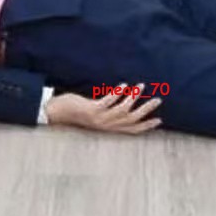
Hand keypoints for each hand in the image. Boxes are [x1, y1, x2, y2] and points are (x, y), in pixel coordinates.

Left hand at [45, 84, 161, 134]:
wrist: (56, 113)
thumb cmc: (75, 112)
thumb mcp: (94, 115)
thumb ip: (106, 112)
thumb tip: (118, 104)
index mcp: (108, 128)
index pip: (131, 130)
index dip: (146, 126)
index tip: (159, 120)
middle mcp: (106, 125)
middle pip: (131, 119)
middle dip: (146, 110)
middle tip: (158, 100)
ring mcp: (99, 118)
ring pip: (122, 110)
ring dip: (133, 97)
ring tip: (141, 86)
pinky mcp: (92, 110)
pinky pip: (108, 102)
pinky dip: (118, 94)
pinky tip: (124, 85)